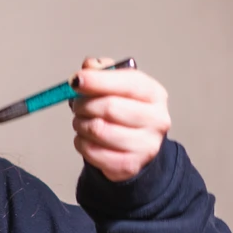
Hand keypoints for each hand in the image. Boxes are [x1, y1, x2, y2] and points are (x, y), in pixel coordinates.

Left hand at [70, 57, 169, 182]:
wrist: (136, 147)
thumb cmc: (124, 111)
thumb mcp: (118, 86)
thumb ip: (103, 72)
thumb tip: (89, 67)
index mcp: (155, 94)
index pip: (127, 83)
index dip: (97, 80)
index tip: (76, 80)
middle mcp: (156, 120)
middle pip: (110, 107)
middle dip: (84, 104)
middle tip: (77, 104)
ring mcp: (145, 146)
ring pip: (98, 130)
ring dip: (80, 124)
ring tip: (81, 121)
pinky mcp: (129, 165)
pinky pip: (92, 152)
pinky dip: (80, 143)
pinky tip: (85, 138)